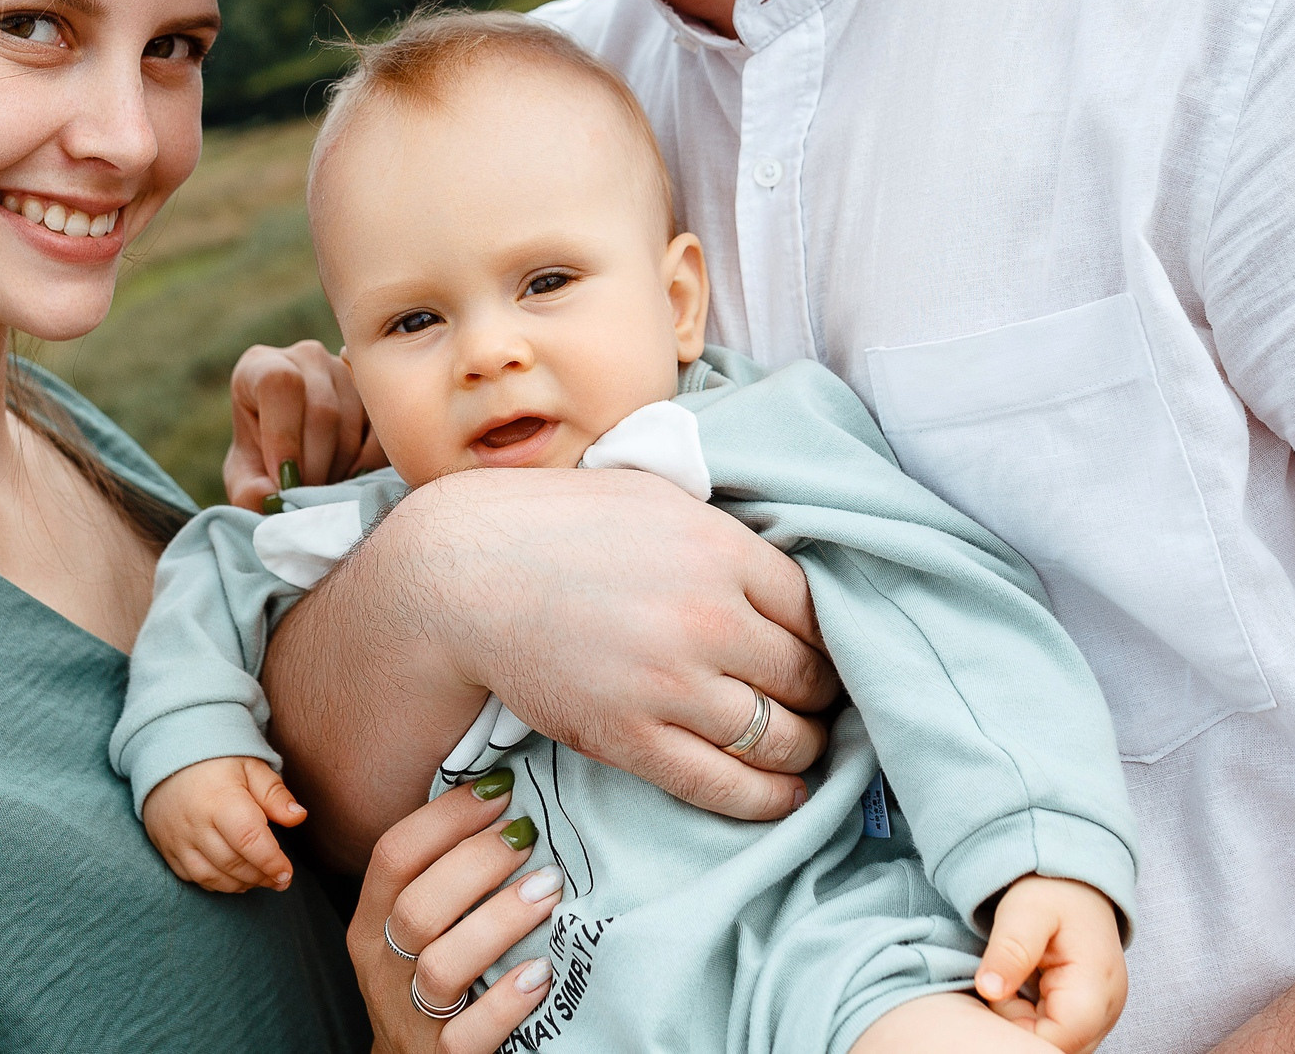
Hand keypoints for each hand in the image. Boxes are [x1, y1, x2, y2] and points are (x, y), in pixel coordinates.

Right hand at [140, 756, 306, 892]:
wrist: (169, 760)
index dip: (271, 861)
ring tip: (260, 880)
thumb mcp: (251, 767)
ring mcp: (178, 839)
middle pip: (232, 862)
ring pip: (211, 876)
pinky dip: (216, 884)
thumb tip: (299, 817)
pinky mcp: (167, 849)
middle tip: (281, 880)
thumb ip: (274, 794)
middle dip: (261, 877)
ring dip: (240, 884)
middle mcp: (195, 823)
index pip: (249, 839)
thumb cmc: (218, 764)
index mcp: (220, 799)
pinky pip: (192, 877)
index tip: (287, 873)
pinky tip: (234, 878)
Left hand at [224, 340, 387, 507]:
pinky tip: (347, 479)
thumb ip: (249, 493)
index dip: (284, 436)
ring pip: (352, 424)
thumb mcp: (246, 479)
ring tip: (322, 488)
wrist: (293, 454)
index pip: (280, 384)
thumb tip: (272, 498)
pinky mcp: (377, 392)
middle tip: (306, 496)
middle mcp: (307, 357)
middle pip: (322, 410)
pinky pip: (381, 433)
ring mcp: (347, 370)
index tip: (284, 479)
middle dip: (315, 465)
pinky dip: (366, 466)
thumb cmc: (263, 461)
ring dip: (339, 469)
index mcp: (261, 366)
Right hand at [353, 774, 562, 1052]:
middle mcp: (382, 967)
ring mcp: (410, 1016)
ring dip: (498, 921)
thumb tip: (505, 794)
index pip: (393, 856)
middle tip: (529, 837)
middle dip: (477, 863)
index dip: (446, 817)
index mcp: (372, 922)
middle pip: (416, 907)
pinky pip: (468, 1034)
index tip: (502, 789)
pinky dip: (506, 1001)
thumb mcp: (419, 924)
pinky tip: (542, 973)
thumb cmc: (431, 974)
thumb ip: (445, 872)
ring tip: (548, 889)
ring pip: (440, 966)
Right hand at [394, 466, 838, 821]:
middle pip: (808, 677)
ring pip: (779, 737)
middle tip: (823, 704)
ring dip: (804, 750)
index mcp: (721, 552)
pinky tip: (784, 795)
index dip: (831, 640)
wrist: (463, 574)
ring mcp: (670, 684)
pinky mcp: (631, 737)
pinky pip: (724, 784)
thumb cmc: (557, 525)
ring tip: (805, 749)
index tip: (829, 653)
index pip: (817, 612)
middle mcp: (708, 619)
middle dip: (824, 696)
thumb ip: (723, 532)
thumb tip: (776, 566)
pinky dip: (768, 798)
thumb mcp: (655, 497)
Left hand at [976, 876, 1127, 1051]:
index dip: (1017, 1026)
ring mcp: (1102, 1015)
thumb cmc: (1051, 892)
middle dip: (1021, 1027)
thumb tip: (988, 989)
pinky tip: (1026, 989)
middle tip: (1005, 982)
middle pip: (1057, 1048)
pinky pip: (1059, 1034)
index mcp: (1096, 989)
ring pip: (1056, 1044)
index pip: (1055, 1042)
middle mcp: (1107, 1011)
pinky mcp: (1091, 1014)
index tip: (1000, 990)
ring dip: (1027, 1024)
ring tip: (1018, 981)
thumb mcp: (1025, 912)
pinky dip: (1034, 1020)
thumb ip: (1010, 950)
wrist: (1075, 881)